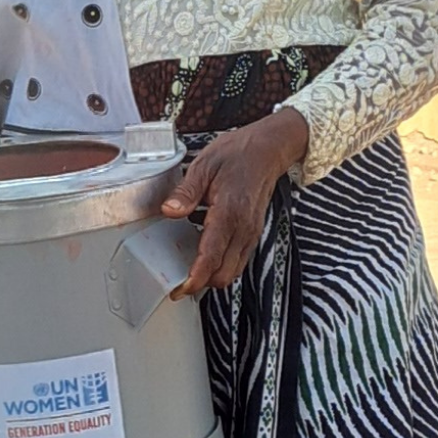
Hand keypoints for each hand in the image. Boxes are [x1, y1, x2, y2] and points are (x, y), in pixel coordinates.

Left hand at [161, 108, 309, 297]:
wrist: (268, 149)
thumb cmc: (238, 154)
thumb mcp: (204, 165)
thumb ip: (186, 192)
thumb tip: (169, 211)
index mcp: (229, 212)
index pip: (211, 257)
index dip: (195, 277)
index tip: (180, 288)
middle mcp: (244, 228)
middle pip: (224, 273)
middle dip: (202, 283)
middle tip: (178, 281)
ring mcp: (251, 232)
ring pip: (233, 270)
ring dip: (212, 275)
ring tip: (189, 269)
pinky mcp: (253, 232)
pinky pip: (238, 259)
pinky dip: (222, 264)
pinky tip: (205, 251)